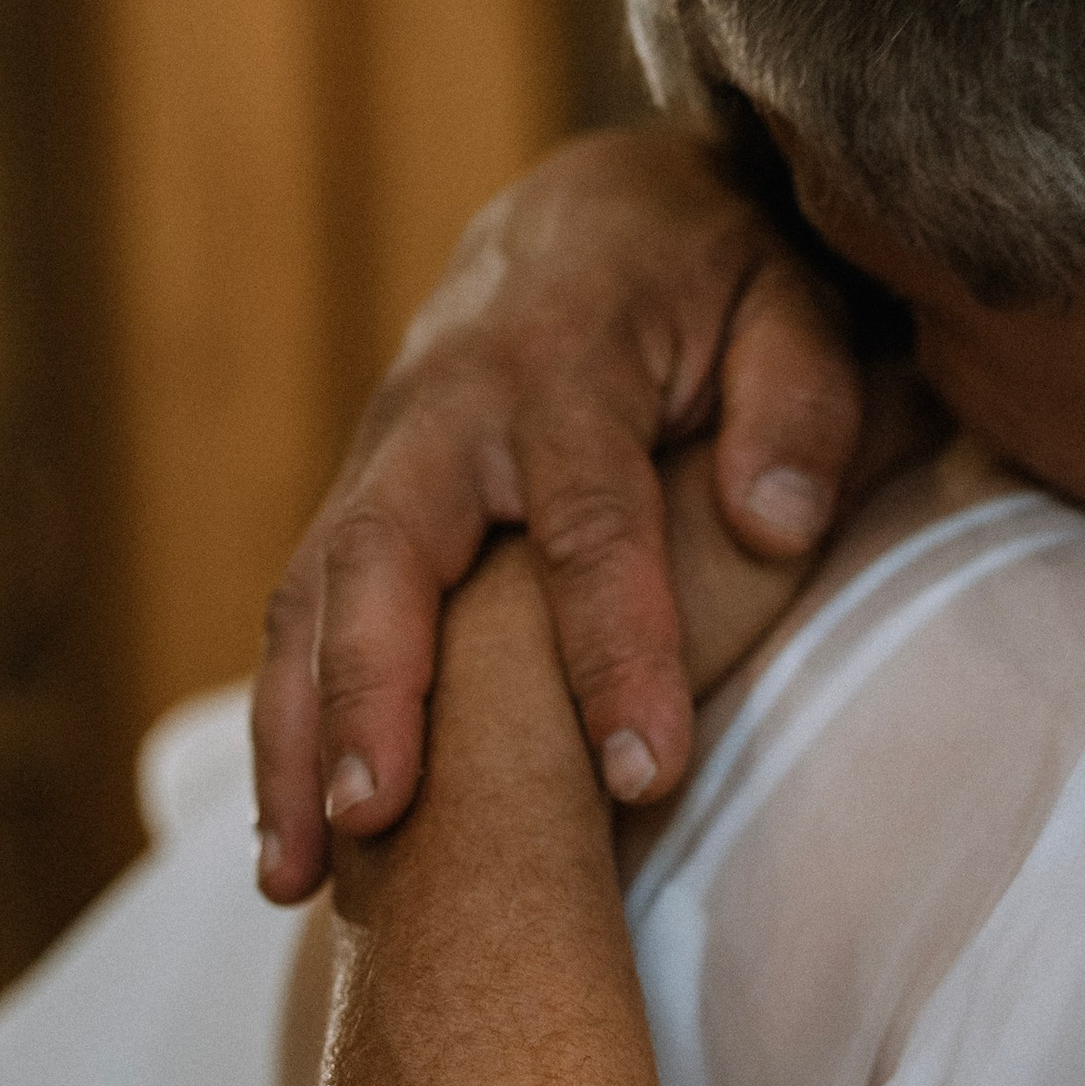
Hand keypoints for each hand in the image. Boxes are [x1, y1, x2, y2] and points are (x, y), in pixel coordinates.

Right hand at [252, 126, 863, 898]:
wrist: (593, 210)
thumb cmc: (715, 274)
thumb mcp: (789, 297)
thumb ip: (800, 400)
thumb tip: (777, 519)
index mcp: (566, 362)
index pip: (590, 518)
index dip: (616, 646)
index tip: (646, 774)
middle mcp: (447, 411)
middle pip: (386, 554)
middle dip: (374, 691)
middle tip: (377, 824)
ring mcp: (383, 456)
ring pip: (312, 595)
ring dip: (294, 737)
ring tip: (295, 875)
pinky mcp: (359, 502)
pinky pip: (301, 616)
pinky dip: (284, 728)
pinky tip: (289, 849)